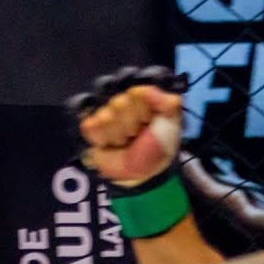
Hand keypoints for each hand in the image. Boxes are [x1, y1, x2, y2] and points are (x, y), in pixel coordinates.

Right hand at [67, 65, 186, 186]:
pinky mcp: (92, 128)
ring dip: (118, 136)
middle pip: (119, 103)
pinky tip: (110, 144)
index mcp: (141, 98)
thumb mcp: (173, 125)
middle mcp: (122, 102)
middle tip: (136, 135)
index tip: (149, 122)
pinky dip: (102, 140)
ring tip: (125, 141)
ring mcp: (105, 114)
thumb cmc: (157, 146)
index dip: (143, 111)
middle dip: (131, 125)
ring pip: (105, 117)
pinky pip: (90, 127)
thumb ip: (169, 103)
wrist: (141, 173)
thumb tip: (147, 90)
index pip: (136, 93)